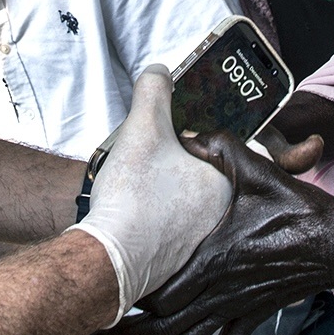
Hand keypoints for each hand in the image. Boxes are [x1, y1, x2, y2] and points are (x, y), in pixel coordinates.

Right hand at [68, 67, 231, 326]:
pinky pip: (170, 230)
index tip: (169, 139)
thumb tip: (159, 72)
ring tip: (138, 187)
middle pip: (200, 177)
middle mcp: (221, 218)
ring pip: (185, 204)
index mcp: (225, 184)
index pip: (220, 149)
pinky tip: (134, 215)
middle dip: (175, 166)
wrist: (108, 257)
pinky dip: (155, 220)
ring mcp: (200, 243)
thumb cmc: (134, 194)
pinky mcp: (178, 263)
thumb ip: (154, 92)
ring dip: (165, 193)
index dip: (189, 138)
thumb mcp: (143, 127)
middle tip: (148, 163)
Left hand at [105, 131, 333, 334]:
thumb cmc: (299, 209)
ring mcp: (238, 305)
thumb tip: (189, 132)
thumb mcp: (260, 173)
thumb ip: (222, 149)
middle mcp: (222, 289)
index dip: (133, 297)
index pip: (164, 290)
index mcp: (216, 258)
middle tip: (97, 329)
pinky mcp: (255, 313)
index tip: (106, 292)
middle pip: (166, 323)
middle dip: (130, 330)